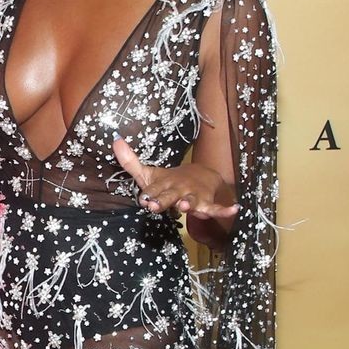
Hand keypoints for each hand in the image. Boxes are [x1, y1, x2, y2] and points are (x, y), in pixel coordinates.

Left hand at [112, 138, 237, 220]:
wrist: (199, 176)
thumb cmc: (168, 180)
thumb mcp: (148, 173)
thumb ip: (130, 161)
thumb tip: (114, 138)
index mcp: (163, 183)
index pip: (153, 189)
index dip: (149, 194)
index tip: (144, 198)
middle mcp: (178, 189)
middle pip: (169, 196)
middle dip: (163, 200)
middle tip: (155, 205)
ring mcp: (193, 196)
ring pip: (190, 202)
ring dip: (189, 204)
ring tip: (185, 205)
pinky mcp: (206, 203)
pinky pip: (215, 208)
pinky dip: (224, 209)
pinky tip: (234, 209)